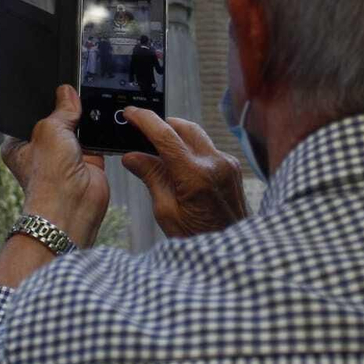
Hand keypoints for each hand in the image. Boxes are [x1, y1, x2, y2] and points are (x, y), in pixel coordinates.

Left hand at [1, 85, 109, 249]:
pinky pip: (96, 141)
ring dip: (84, 126)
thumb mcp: (50, 129)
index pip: (30, 117)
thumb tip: (66, 92)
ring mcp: (65, 159)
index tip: (55, 91)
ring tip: (86, 119)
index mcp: (19, 145)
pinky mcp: (87, 164)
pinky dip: (100, 135)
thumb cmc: (49, 179)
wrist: (73, 206)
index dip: (43, 104)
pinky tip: (99, 129)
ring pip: (78, 130)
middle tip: (73, 104)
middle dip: (67, 114)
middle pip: (57, 121)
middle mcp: (41, 153)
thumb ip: (61, 108)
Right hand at [121, 109, 248, 237]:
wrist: (233, 250)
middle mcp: (215, 164)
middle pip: (183, 127)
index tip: (130, 114)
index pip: (165, 135)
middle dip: (162, 125)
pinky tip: (180, 166)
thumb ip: (152, 178)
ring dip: (177, 136)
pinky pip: (208, 148)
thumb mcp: (166, 212)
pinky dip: (191, 150)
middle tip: (141, 134)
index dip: (145, 120)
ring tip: (159, 152)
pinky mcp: (233, 168)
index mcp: (195, 176)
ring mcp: (227, 164)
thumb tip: (132, 157)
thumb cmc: (199, 238)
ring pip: (197, 135)